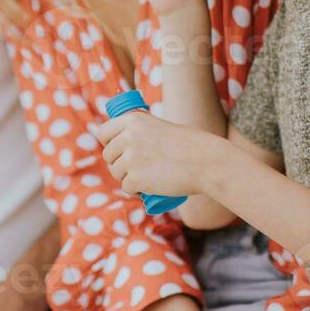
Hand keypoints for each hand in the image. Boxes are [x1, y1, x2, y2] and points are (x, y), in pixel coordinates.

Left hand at [93, 111, 222, 196]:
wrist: (206, 162)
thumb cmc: (191, 145)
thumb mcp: (161, 127)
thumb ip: (143, 132)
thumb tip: (125, 142)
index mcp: (133, 120)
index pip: (103, 132)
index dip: (108, 143)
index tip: (116, 150)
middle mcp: (128, 137)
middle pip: (108, 155)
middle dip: (118, 163)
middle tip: (135, 168)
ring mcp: (131, 158)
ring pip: (116, 172)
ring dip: (126, 177)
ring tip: (144, 178)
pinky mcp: (136, 178)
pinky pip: (126, 187)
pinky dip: (135, 190)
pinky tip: (146, 189)